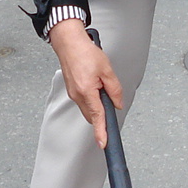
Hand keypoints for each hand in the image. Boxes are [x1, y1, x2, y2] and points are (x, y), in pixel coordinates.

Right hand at [48, 19, 122, 146]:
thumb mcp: (106, 69)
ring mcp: (73, 94)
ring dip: (97, 103)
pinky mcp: (72, 90)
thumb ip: (114, 89)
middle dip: (103, 112)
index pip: (97, 117)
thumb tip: (118, 103)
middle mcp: (78, 95)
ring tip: (100, 83)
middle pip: (93, 115)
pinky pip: (84, 101)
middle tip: (109, 95)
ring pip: (89, 108)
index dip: (101, 132)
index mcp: (87, 91)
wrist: (69, 43)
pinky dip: (92, 98)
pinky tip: (94, 84)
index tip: (103, 143)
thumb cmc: (85, 52)